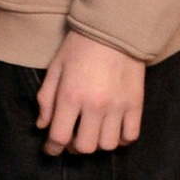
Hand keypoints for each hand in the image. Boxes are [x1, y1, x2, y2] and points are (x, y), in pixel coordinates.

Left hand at [38, 31, 145, 154]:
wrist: (115, 29)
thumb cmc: (80, 46)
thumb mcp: (56, 68)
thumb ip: (47, 98)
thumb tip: (43, 125)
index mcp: (71, 96)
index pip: (60, 136)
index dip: (52, 148)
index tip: (51, 150)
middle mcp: (95, 106)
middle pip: (85, 147)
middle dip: (74, 147)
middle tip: (72, 137)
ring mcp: (118, 107)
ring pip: (107, 145)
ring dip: (97, 143)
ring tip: (93, 132)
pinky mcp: (136, 105)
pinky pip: (130, 136)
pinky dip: (120, 139)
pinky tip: (112, 129)